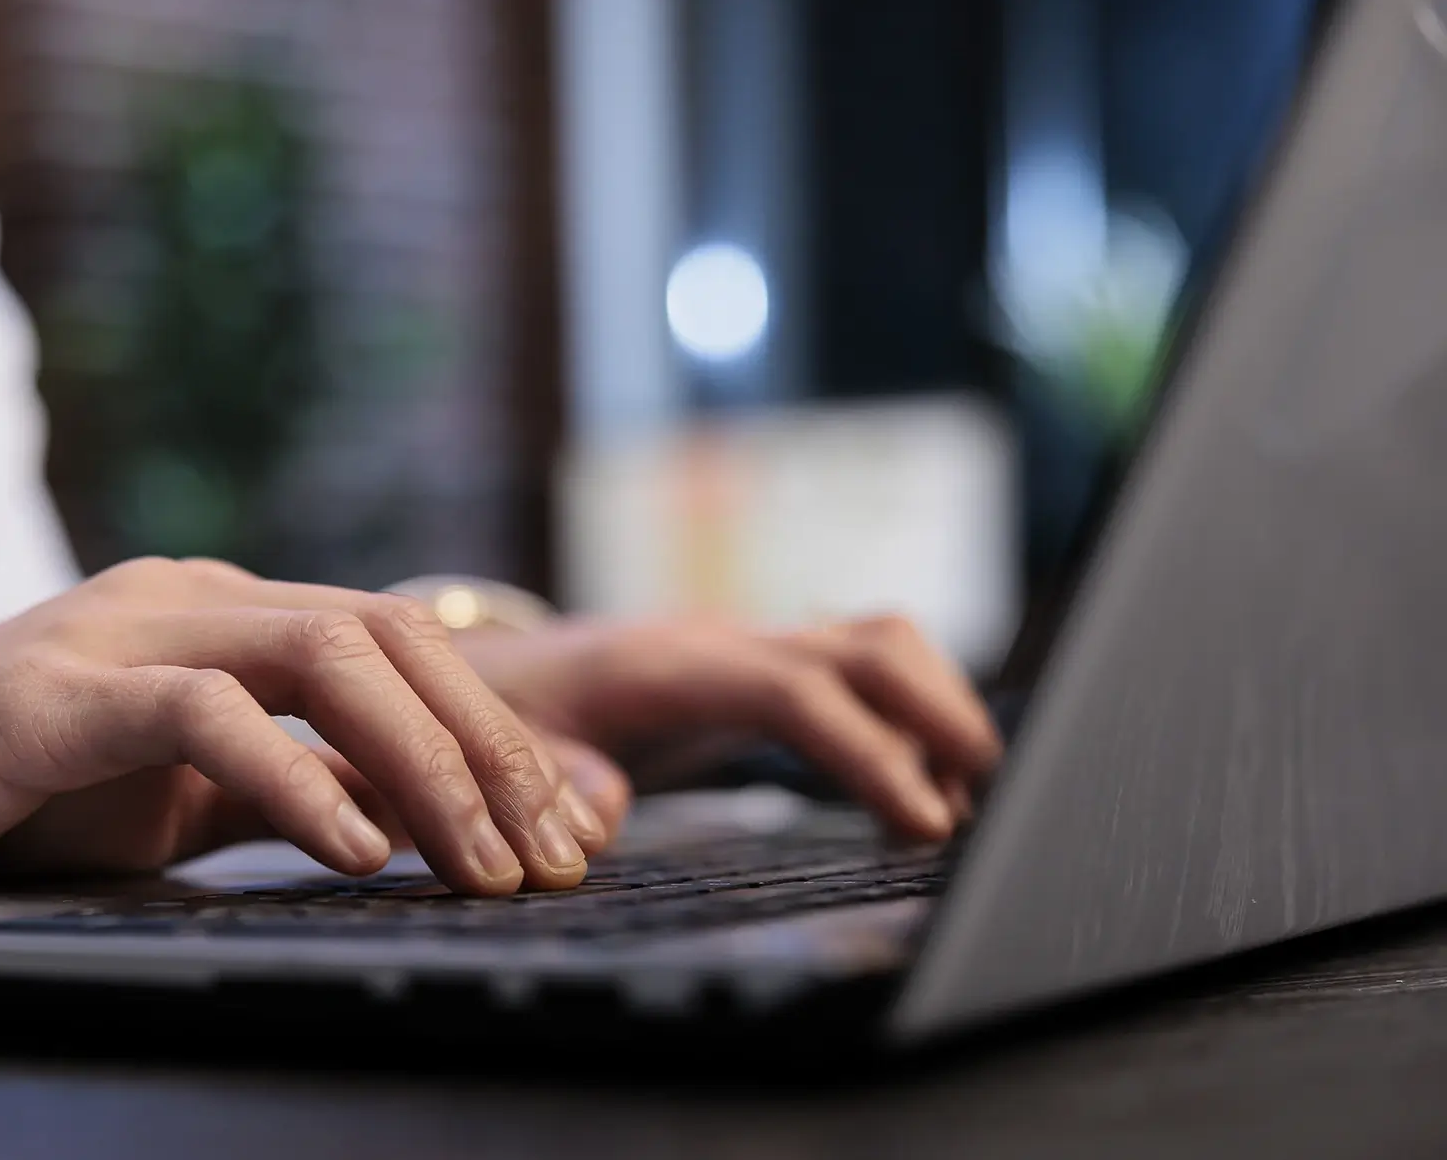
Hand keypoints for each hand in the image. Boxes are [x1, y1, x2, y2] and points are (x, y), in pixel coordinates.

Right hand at [0, 558, 617, 894]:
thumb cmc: (0, 795)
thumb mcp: (172, 793)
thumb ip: (283, 785)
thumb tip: (409, 821)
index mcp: (219, 614)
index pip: (398, 646)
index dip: (498, 735)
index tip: (568, 833)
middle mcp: (185, 598)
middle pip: (387, 635)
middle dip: (493, 748)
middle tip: (555, 860)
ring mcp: (119, 631)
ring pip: (322, 654)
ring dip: (427, 762)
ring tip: (485, 864)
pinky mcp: (54, 694)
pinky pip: (206, 713)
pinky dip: (297, 779)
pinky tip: (357, 852)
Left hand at [457, 615, 1000, 839]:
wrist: (474, 668)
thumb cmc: (484, 714)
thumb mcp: (489, 751)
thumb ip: (541, 780)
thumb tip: (603, 816)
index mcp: (660, 664)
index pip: (792, 690)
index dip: (868, 751)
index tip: (924, 820)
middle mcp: (717, 642)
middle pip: (864, 643)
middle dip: (939, 712)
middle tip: (988, 798)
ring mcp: (744, 648)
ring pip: (874, 644)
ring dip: (934, 708)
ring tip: (960, 800)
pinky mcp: (757, 670)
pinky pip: (856, 672)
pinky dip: (907, 717)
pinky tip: (920, 788)